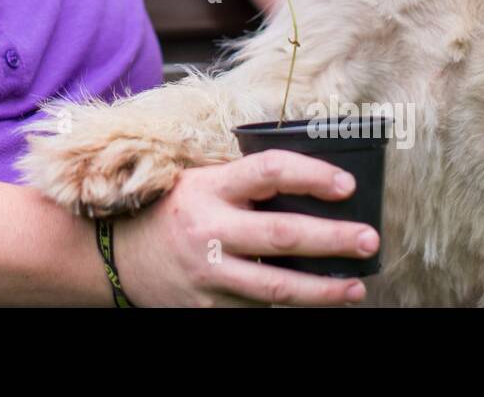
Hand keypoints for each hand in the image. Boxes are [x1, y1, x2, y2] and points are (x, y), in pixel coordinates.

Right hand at [109, 149, 378, 306]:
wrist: (114, 256)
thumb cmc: (169, 211)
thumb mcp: (199, 183)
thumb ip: (243, 184)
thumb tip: (308, 186)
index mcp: (208, 189)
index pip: (268, 172)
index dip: (311, 174)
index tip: (346, 185)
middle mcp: (208, 231)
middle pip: (281, 235)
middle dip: (332, 239)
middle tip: (369, 238)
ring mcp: (207, 275)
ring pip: (276, 287)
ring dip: (322, 289)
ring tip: (355, 287)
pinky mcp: (207, 308)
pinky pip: (255, 310)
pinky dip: (288, 308)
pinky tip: (316, 304)